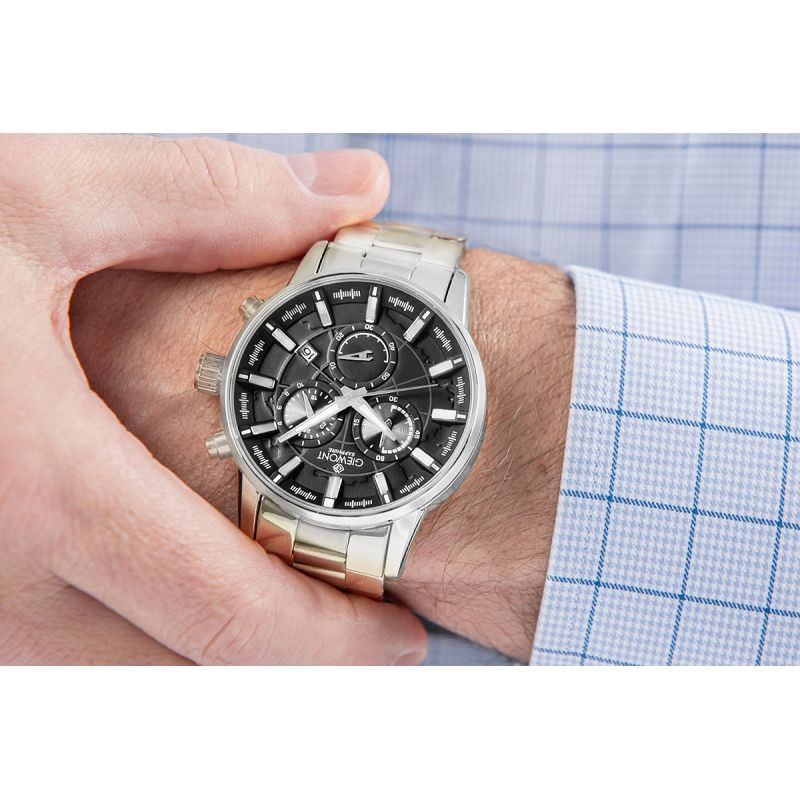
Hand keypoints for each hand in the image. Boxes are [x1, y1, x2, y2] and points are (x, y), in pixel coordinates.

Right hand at [0, 134, 427, 664]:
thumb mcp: (29, 198)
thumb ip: (205, 198)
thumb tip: (360, 189)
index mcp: (36, 486)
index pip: (229, 616)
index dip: (335, 646)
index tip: (404, 639)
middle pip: (194, 667)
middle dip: (295, 654)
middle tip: (368, 611)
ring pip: (136, 672)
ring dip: (227, 647)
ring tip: (297, 593)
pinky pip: (75, 652)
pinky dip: (154, 629)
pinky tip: (184, 574)